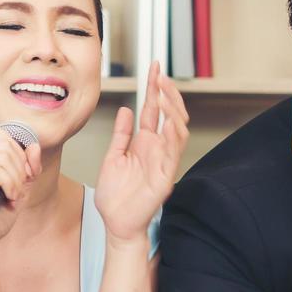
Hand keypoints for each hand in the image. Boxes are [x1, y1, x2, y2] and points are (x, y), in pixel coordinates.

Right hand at [0, 128, 40, 259]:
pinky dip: (9, 183)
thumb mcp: (18, 190)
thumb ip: (27, 168)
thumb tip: (34, 146)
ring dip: (16, 179)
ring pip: (1, 156)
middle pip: (4, 144)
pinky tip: (8, 197)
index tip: (24, 179)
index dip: (21, 156)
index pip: (2, 138)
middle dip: (20, 168)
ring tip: (13, 197)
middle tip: (18, 191)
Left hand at [96, 62, 188, 245]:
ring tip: (165, 92)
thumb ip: (121, 134)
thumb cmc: (115, 196)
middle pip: (170, 114)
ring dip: (173, 109)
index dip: (155, 88)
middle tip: (160, 74)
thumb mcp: (113, 157)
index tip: (154, 67)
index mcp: (145, 143)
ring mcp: (164, 162)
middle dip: (167, 93)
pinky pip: (174, 153)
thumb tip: (126, 110)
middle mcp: (157, 149)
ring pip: (178, 129)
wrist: (116, 223)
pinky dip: (173, 136)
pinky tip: (170, 121)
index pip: (153, 110)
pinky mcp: (166, 177)